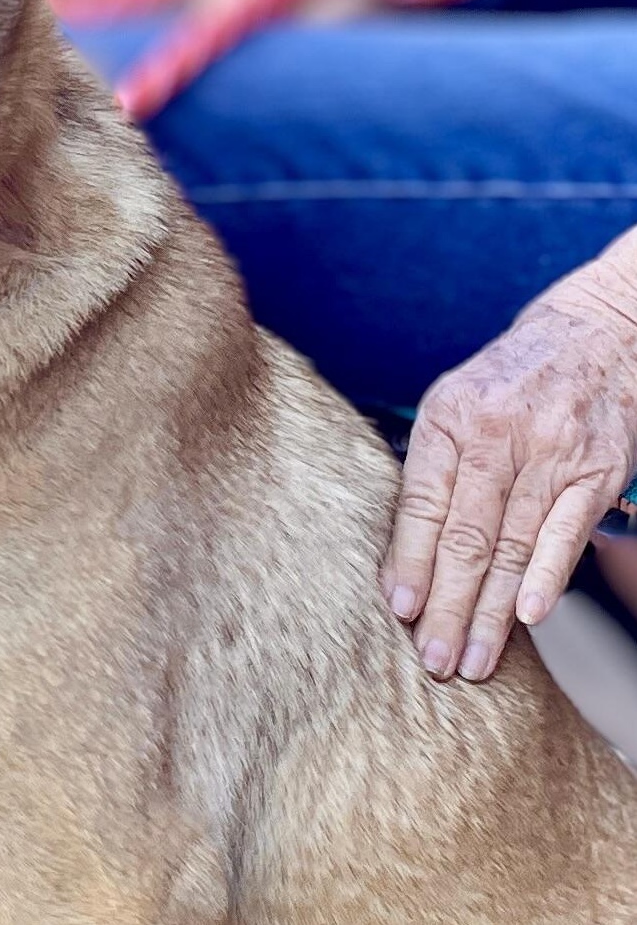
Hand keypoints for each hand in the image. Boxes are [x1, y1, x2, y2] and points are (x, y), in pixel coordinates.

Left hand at [381, 229, 636, 681]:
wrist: (591, 337)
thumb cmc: (507, 383)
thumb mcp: (453, 405)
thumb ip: (431, 470)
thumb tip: (399, 552)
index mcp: (448, 420)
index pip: (422, 504)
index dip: (409, 560)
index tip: (399, 610)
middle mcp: (495, 436)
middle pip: (466, 535)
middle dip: (448, 604)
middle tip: (434, 659)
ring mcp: (549, 455)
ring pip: (514, 545)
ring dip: (494, 611)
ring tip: (475, 659)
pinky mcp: (596, 472)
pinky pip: (567, 532)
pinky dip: (548, 576)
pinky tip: (531, 617)